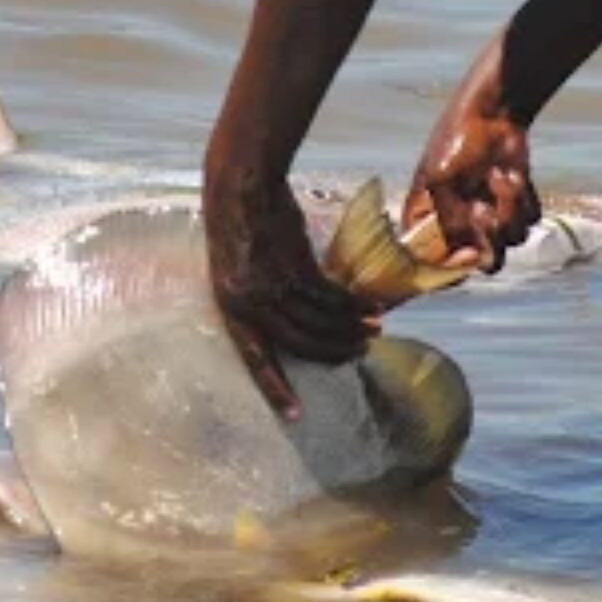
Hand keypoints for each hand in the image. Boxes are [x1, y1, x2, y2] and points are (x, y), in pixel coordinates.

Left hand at [207, 181, 376, 419]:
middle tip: (357, 356)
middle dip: (331, 354)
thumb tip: (289, 315)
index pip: (254, 359)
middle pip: (298, 342)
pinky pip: (332, 296)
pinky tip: (370, 309)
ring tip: (371, 334)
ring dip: (349, 331)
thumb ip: (258, 296)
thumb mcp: (236, 269)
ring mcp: (275, 285)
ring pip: (319, 321)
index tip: (295, 415)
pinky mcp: (297, 266)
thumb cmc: (236, 224)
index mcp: (230, 308)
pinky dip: (353, 306)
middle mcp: (251, 303)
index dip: (275, 387)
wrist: (242, 186)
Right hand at [404, 50, 539, 272]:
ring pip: (512, 239)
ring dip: (509, 207)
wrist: (494, 112)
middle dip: (489, 238)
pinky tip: (511, 173)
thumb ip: (449, 219)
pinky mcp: (518, 206)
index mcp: (430, 221)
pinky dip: (524, 197)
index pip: (436, 263)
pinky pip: (530, 220)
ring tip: (497, 176)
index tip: (468, 252)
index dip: (452, 267)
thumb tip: (469, 253)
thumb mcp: (441, 179)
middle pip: (481, 260)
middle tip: (485, 212)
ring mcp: (492, 217)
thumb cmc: (457, 140)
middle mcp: (461, 226)